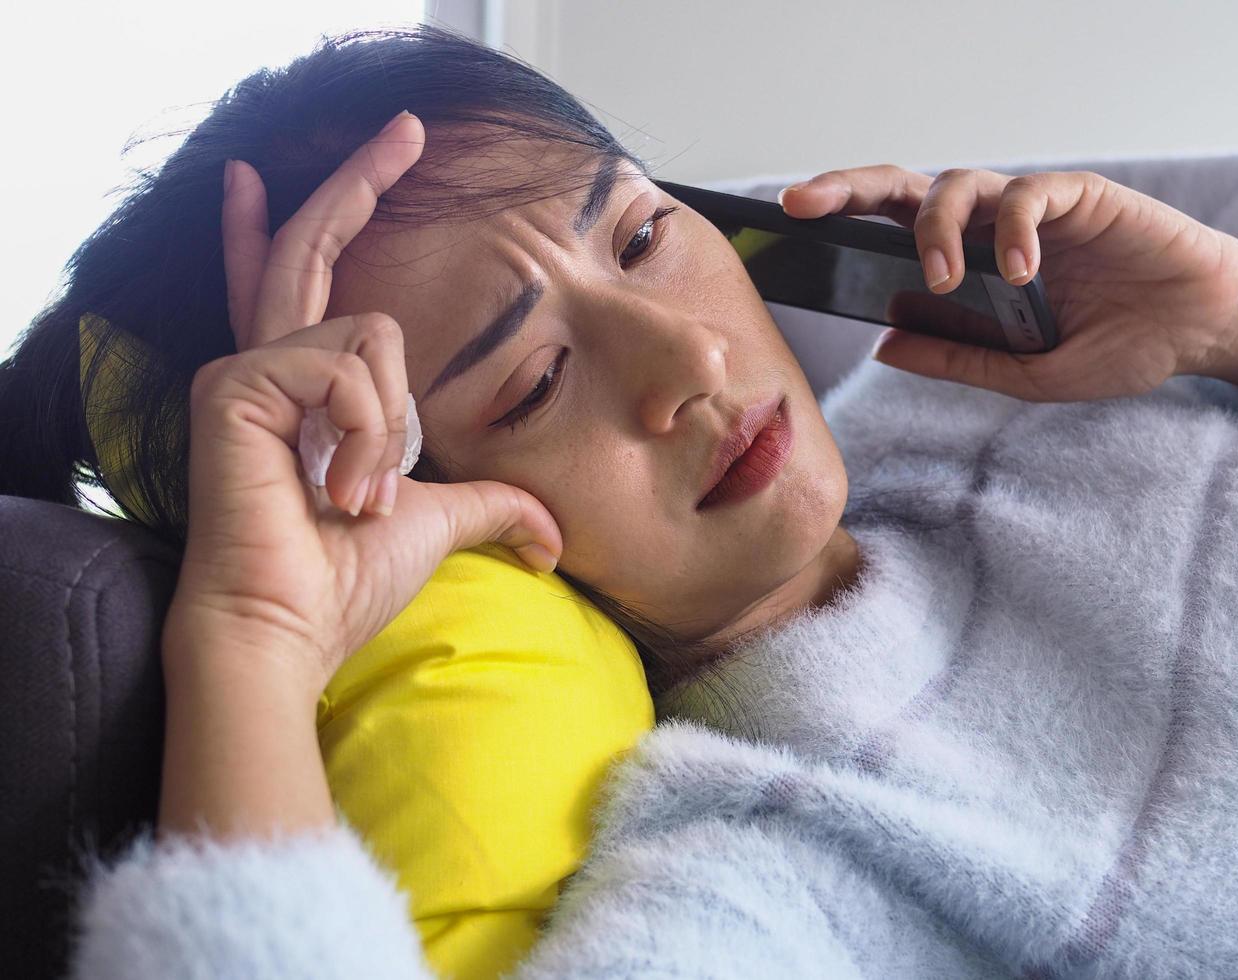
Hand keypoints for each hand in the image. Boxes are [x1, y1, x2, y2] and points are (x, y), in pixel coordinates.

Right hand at [165, 110, 562, 700]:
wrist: (296, 628)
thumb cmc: (349, 578)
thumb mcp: (437, 519)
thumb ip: (491, 507)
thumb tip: (550, 538)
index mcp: (307, 382)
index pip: (304, 277)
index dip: (319, 216)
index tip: (337, 163)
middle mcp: (268, 362)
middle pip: (315, 243)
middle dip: (359, 180)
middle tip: (410, 127)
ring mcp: (247, 369)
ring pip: (369, 332)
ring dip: (389, 431)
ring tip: (358, 497)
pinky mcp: (234, 384)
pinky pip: (347, 369)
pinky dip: (367, 436)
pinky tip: (339, 488)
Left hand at [779, 165, 1237, 401]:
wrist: (1198, 331)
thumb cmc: (1118, 347)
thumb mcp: (1025, 373)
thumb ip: (958, 358)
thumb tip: (884, 344)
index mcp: (968, 265)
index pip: (888, 232)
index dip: (839, 224)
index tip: (783, 230)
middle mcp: (987, 228)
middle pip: (903, 189)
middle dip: (847, 188)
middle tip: (804, 203)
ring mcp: (1029, 209)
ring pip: (960, 184)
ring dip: (940, 229)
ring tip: (948, 278)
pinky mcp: (1078, 195)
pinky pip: (1028, 194)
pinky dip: (1014, 228)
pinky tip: (1023, 269)